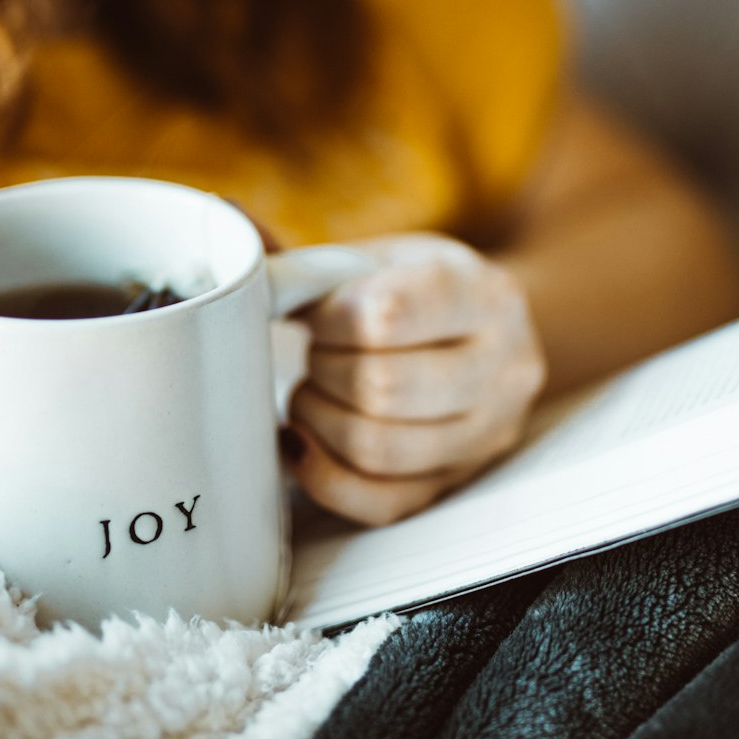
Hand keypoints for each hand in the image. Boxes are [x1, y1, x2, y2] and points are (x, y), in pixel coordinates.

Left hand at [284, 234, 545, 524]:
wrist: (489, 337)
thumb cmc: (419, 294)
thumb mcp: (385, 260)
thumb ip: (316, 263)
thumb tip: (235, 234)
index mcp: (486, 296)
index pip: (390, 314)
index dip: (331, 318)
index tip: (319, 314)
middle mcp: (503, 370)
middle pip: (383, 387)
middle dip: (323, 369)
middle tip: (315, 353)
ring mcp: (486, 436)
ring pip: (377, 449)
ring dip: (319, 419)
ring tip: (311, 391)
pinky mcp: (455, 485)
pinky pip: (379, 504)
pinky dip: (322, 475)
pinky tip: (305, 441)